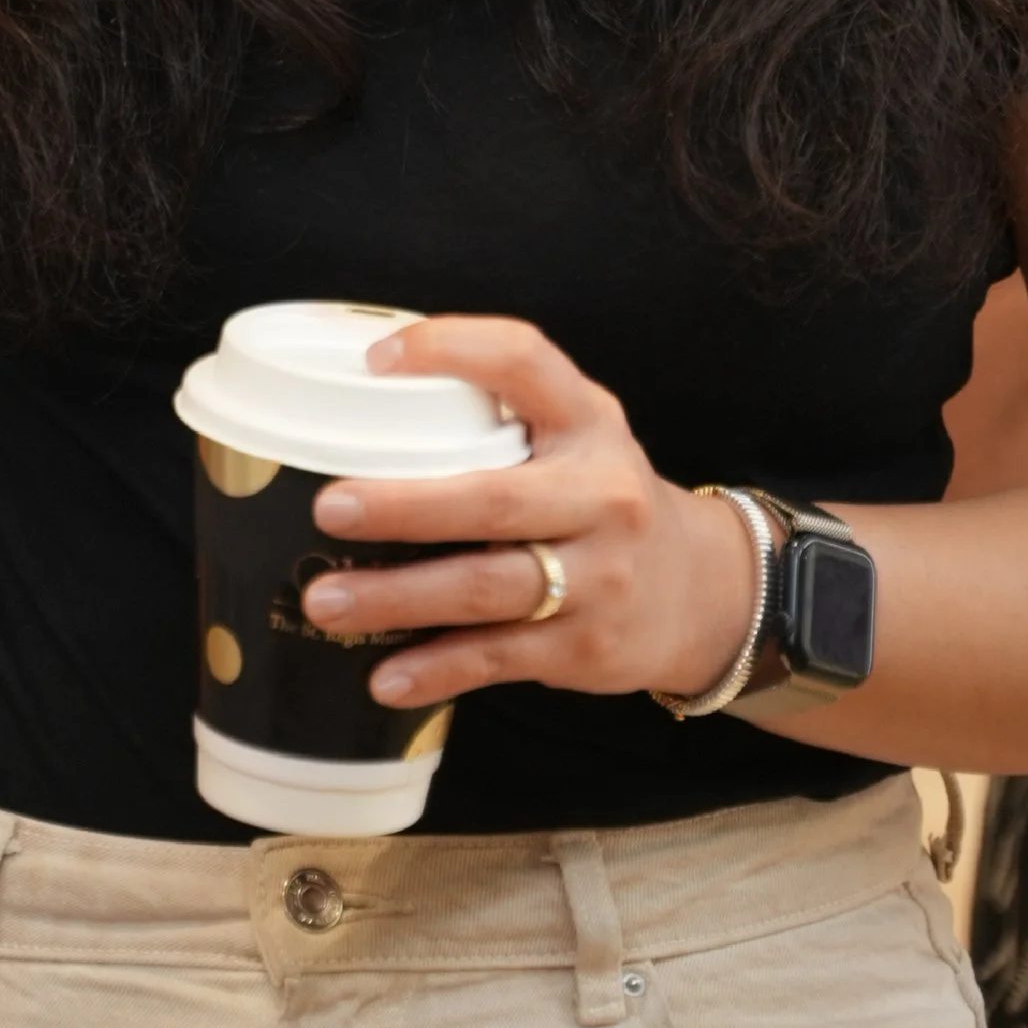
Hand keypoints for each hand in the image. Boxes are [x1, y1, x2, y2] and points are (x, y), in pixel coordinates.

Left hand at [300, 316, 761, 710]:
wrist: (703, 591)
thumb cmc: (601, 496)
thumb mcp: (577, 433)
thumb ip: (503, 412)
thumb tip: (367, 399)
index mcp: (587, 420)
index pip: (523, 361)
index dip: (451, 349)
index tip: (377, 358)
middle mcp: (601, 494)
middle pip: (496, 499)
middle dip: (406, 506)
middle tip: (330, 508)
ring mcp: (600, 576)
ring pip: (488, 587)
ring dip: (399, 597)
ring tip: (325, 598)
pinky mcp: (587, 647)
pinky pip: (499, 657)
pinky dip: (437, 670)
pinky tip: (384, 677)